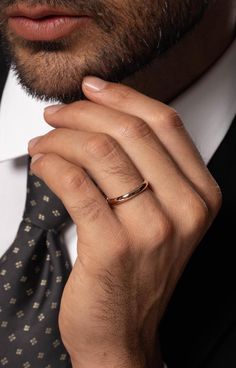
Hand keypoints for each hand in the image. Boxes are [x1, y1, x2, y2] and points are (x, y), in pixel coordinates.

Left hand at [28, 77, 220, 367]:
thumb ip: (147, 169)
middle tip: (57, 115)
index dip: (123, 97)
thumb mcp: (162, 217)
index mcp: (200, 195)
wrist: (123, 331)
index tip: (92, 88)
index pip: (164, 123)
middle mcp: (184, 209)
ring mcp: (152, 229)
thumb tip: (106, 118)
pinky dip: (51, 165)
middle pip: (130, 132)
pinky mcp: (113, 247)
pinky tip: (42, 165)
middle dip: (83, 114)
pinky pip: (75, 184)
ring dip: (61, 139)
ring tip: (44, 142)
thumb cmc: (138, 272)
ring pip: (100, 152)